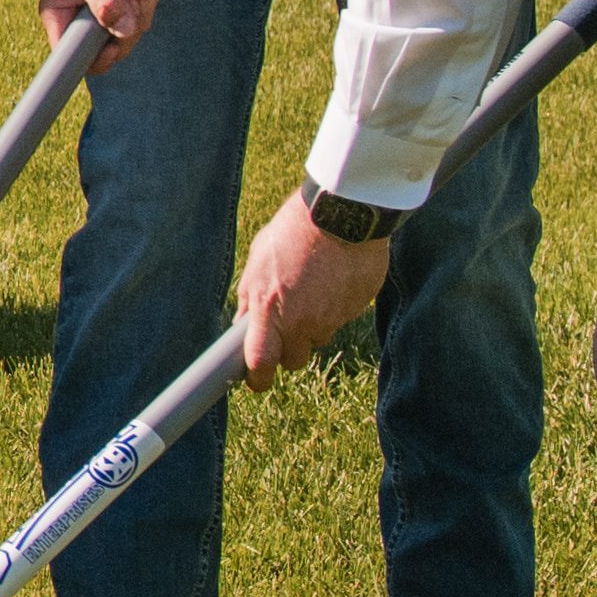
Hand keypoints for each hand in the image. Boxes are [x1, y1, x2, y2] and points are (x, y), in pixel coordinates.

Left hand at [235, 190, 393, 381]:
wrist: (341, 215)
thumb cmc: (291, 234)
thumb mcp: (257, 263)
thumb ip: (250, 299)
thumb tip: (242, 328)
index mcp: (268, 308)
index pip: (260, 362)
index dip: (257, 378)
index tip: (256, 382)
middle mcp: (300, 320)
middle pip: (293, 360)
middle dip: (288, 349)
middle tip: (286, 324)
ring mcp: (331, 318)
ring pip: (317, 341)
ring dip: (312, 328)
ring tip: (311, 292)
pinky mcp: (354, 311)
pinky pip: (339, 322)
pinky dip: (333, 311)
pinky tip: (330, 283)